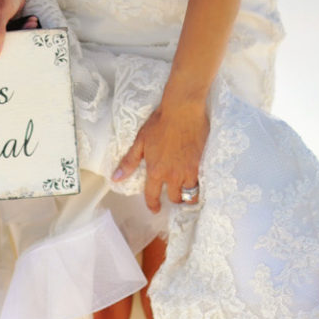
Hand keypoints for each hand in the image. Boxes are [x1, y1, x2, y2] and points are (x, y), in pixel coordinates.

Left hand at [112, 98, 209, 212]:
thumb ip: (129, 162)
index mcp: (156, 171)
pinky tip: (199, 183)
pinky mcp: (202, 164)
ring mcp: (189, 171)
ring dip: (188, 196)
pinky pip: (202, 183)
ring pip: (190, 194)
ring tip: (188, 193)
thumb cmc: (160, 122)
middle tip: (174, 196)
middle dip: (173, 199)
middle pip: (175, 197)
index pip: (152, 195)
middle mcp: (172, 175)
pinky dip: (200, 186)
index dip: (153, 205)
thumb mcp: (140, 141)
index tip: (155, 209)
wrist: (182, 109)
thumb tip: (115, 178)